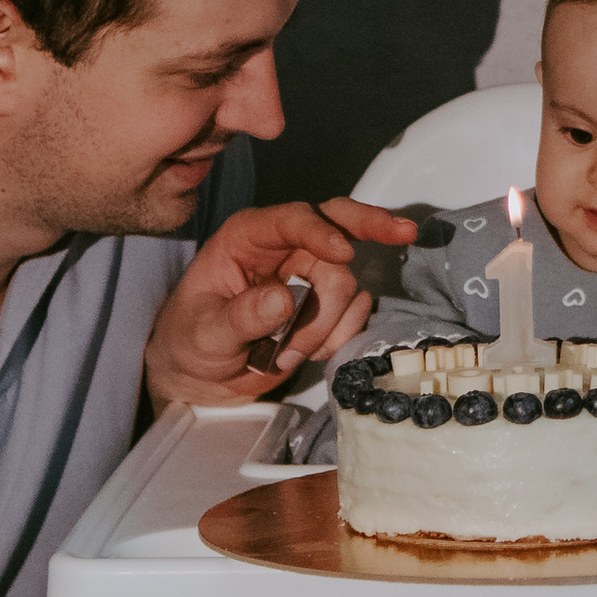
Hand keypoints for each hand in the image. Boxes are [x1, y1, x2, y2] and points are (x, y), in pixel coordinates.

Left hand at [145, 199, 413, 408]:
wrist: (201, 377)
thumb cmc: (190, 342)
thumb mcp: (204, 333)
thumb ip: (241, 316)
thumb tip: (285, 299)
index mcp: (249, 237)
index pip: (293, 219)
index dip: (321, 231)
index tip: (343, 252)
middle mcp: (285, 246)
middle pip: (339, 224)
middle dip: (373, 225)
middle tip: (406, 232)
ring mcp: (311, 273)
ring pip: (348, 283)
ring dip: (324, 324)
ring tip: (284, 352)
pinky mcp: (327, 304)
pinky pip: (356, 311)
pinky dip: (338, 336)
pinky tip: (307, 351)